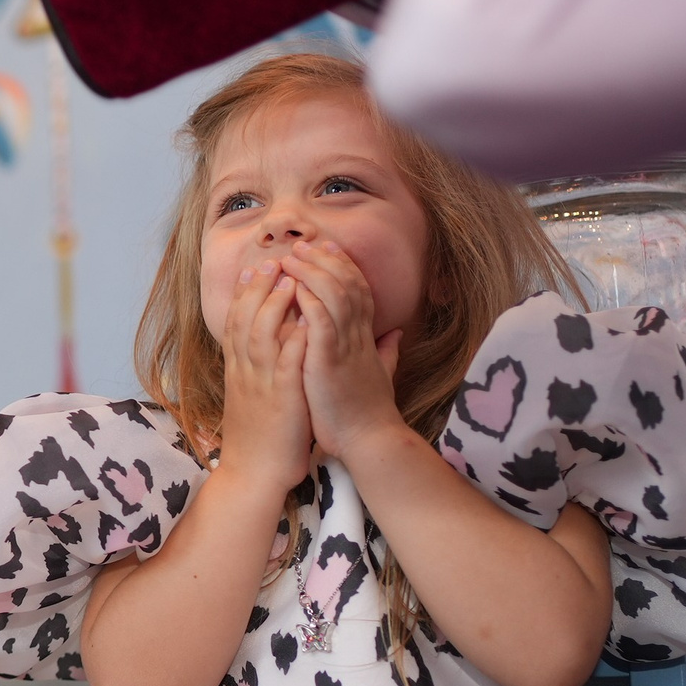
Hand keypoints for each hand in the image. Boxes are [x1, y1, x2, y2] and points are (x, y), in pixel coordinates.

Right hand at [213, 260, 312, 495]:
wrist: (254, 475)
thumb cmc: (260, 440)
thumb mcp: (254, 399)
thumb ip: (258, 373)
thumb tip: (268, 352)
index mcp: (238, 371)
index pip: (236, 322)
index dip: (245, 294)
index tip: (255, 269)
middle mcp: (244, 371)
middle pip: (245, 318)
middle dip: (258, 287)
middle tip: (272, 260)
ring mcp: (260, 383)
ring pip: (261, 333)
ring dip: (275, 303)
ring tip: (289, 277)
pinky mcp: (280, 398)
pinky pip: (286, 362)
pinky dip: (295, 337)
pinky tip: (307, 318)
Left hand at [283, 240, 407, 465]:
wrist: (368, 441)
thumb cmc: (368, 412)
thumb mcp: (380, 375)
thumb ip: (386, 352)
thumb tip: (395, 334)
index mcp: (365, 338)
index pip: (358, 290)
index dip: (343, 266)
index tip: (326, 247)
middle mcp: (358, 336)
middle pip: (347, 284)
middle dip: (325, 260)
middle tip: (303, 243)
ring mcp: (346, 347)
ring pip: (334, 295)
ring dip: (312, 272)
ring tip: (290, 257)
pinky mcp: (330, 361)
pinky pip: (321, 322)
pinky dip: (308, 301)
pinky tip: (293, 286)